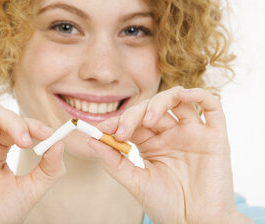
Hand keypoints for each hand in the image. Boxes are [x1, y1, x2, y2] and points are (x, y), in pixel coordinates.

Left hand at [88, 87, 252, 223]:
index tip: (102, 128)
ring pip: (177, 99)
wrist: (194, 223)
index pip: (133, 121)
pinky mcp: (214, 135)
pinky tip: (183, 95)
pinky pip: (210, 105)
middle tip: (122, 132)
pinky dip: (198, 94)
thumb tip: (91, 139)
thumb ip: (113, 160)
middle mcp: (171, 133)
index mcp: (152, 143)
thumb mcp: (134, 181)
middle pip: (151, 108)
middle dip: (133, 115)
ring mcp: (192, 132)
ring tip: (148, 120)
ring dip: (159, 102)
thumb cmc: (165, 205)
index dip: (117, 120)